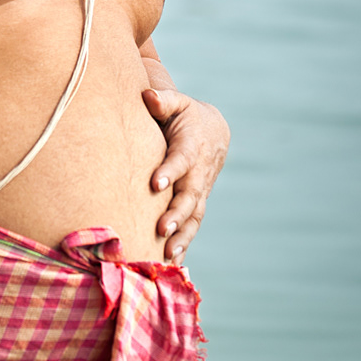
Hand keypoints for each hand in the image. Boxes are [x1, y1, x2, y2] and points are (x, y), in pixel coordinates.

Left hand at [144, 88, 229, 262]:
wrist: (212, 131)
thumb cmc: (185, 115)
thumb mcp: (177, 102)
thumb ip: (164, 100)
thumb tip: (149, 96)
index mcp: (191, 147)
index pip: (181, 160)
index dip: (170, 171)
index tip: (156, 184)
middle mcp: (198, 173)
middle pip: (189, 195)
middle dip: (176, 213)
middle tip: (161, 229)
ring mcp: (200, 191)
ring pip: (194, 216)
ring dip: (182, 236)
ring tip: (167, 255)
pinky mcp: (197, 203)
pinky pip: (193, 226)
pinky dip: (185, 244)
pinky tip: (173, 264)